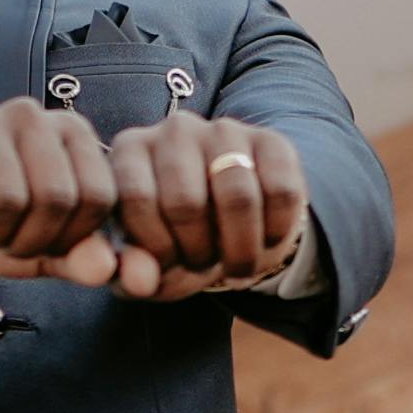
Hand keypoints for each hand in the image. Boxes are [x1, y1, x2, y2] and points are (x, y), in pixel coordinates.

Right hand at [0, 102, 134, 286]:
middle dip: (26, 240)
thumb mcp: (45, 247)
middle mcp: (32, 115)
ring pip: (5, 199)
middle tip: (1, 238)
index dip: (69, 238)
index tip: (41, 240)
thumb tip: (108, 269)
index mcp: (71, 133)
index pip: (98, 197)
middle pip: (55, 197)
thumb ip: (84, 258)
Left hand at [100, 112, 307, 296]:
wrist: (227, 222)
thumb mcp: (145, 260)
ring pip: (239, 196)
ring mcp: (225, 130)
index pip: (137, 198)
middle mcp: (175, 130)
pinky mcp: (272, 140)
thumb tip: (140, 283)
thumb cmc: (174, 238)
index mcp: (131, 150)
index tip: (166, 266)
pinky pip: (282, 192)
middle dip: (197, 253)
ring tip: (236, 265)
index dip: (156, 248)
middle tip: (202, 265)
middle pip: (187, 201)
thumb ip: (131, 273)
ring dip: (240, 251)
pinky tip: (264, 242)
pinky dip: (276, 234)